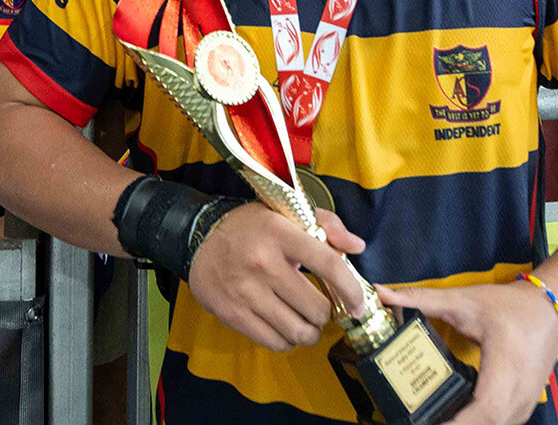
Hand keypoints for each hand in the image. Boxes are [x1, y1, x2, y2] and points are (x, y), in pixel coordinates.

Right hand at [185, 203, 367, 352]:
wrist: (198, 239)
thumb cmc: (249, 227)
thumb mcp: (285, 213)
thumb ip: (326, 224)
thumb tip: (357, 246)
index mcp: (280, 234)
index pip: (328, 265)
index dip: (351, 289)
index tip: (359, 303)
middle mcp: (263, 264)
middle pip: (316, 308)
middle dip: (325, 313)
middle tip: (319, 308)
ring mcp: (247, 292)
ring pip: (298, 331)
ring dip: (309, 331)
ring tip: (305, 322)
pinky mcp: (233, 314)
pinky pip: (275, 342)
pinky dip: (287, 341)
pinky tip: (285, 328)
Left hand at [376, 279, 557, 424]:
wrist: (550, 312)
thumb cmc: (510, 307)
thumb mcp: (464, 301)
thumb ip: (421, 299)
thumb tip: (382, 293)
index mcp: (507, 367)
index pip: (485, 409)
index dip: (458, 424)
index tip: (429, 424)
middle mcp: (519, 394)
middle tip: (416, 422)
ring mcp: (523, 406)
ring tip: (429, 420)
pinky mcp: (521, 409)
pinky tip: (450, 421)